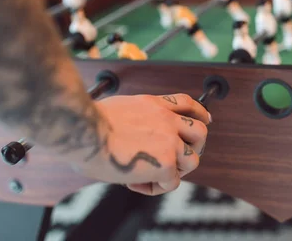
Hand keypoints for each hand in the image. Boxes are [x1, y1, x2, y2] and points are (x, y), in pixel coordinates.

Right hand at [71, 94, 210, 195]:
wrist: (85, 130)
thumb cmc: (87, 123)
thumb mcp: (119, 108)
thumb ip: (133, 119)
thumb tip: (126, 136)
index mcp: (154, 104)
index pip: (188, 103)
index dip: (200, 113)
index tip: (206, 119)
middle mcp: (166, 120)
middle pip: (200, 132)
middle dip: (194, 147)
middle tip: (177, 159)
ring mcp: (170, 141)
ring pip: (192, 160)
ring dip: (176, 171)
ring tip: (154, 175)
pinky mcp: (166, 163)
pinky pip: (172, 182)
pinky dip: (157, 188)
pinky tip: (136, 184)